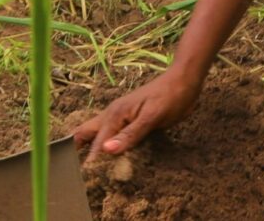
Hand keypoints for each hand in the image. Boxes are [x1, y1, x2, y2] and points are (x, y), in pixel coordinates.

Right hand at [73, 68, 203, 164]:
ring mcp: (121, 119)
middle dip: (78, 152)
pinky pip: (114, 136)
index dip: (91, 163)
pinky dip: (109, 148)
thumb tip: (106, 150)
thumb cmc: (170, 96)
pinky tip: (113, 161)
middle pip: (86, 135)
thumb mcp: (152, 116)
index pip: (96, 144)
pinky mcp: (131, 122)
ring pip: (98, 135)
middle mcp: (113, 116)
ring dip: (93, 150)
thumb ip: (130, 134)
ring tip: (94, 173)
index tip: (88, 182)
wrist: (184, 81)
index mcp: (115, 115)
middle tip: (82, 176)